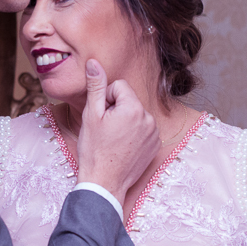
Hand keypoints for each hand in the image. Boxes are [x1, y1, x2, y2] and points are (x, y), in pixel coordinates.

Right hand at [76, 59, 158, 205]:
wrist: (104, 183)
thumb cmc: (94, 150)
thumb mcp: (91, 115)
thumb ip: (96, 86)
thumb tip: (94, 62)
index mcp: (134, 108)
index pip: (119, 86)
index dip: (105, 99)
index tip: (100, 116)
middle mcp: (149, 119)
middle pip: (128, 100)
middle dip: (115, 109)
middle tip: (104, 129)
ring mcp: (154, 134)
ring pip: (135, 115)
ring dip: (124, 122)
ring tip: (113, 140)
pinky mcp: (155, 146)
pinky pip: (143, 129)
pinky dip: (133, 134)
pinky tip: (122, 147)